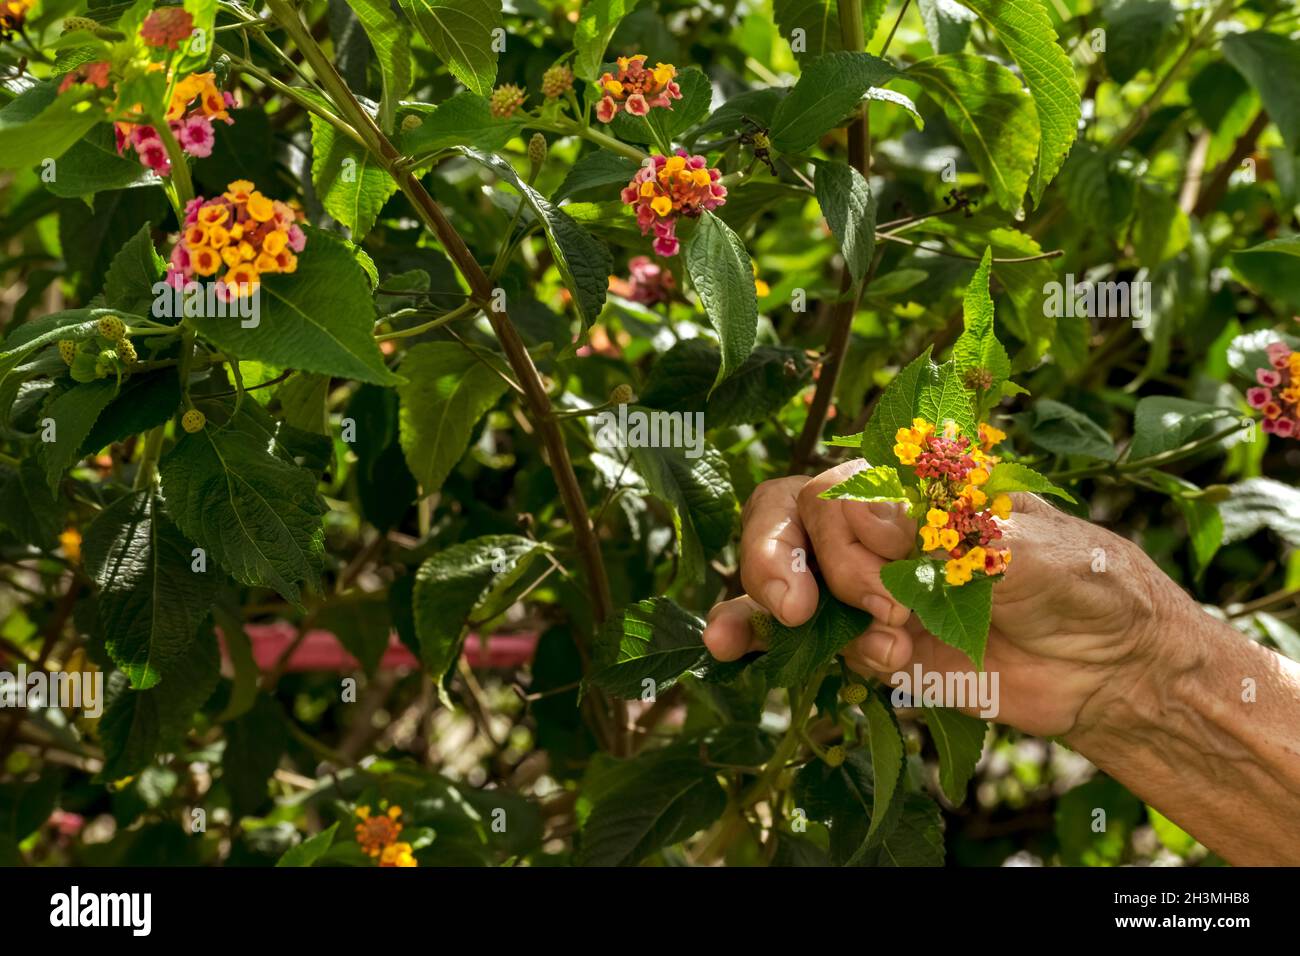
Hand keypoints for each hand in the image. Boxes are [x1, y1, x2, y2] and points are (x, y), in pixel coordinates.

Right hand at [703, 460, 1178, 737]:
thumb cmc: (1080, 579)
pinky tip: (786, 653)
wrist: (1112, 669)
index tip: (881, 595)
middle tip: (793, 610)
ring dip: (759, 606)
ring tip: (744, 640)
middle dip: (772, 559)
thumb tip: (854, 509)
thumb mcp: (1020, 544)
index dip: (834, 539)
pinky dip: (795, 648)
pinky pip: (811, 642)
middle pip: (785, 521)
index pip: (830, 492)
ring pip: (780, 578)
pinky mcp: (874, 644)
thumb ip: (940, 529)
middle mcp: (880, 530)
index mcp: (912, 488)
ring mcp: (871, 588)